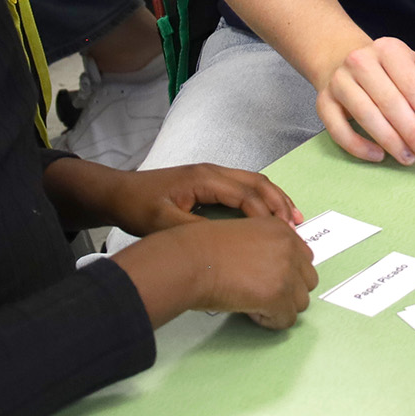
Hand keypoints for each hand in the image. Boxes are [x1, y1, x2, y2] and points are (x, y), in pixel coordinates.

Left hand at [107, 163, 302, 236]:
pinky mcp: (209, 183)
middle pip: (256, 183)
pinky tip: (268, 216)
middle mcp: (213, 171)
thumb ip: (196, 231)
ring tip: (293, 221)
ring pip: (253, 183)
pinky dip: (261, 200)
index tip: (280, 235)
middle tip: (295, 227)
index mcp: (205, 178)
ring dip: (274, 200)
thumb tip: (228, 243)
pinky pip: (243, 187)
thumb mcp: (164, 224)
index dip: (265, 215)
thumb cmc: (139, 207)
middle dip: (279, 204)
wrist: (119, 193)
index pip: (245, 194)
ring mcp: (212, 175)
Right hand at [169, 217, 317, 329]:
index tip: (266, 279)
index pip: (305, 259)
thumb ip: (267, 247)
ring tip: (252, 300)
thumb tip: (279, 273)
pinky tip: (249, 309)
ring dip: (279, 306)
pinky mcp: (277, 296)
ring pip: (300, 303)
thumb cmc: (205, 249)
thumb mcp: (245, 234)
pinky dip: (269, 320)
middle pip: (308, 281)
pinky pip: (286, 320)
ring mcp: (286, 271)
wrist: (191, 259)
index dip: (286, 274)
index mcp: (281, 229)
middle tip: (260, 292)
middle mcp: (289, 247)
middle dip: (287, 291)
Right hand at [316, 38, 414, 166]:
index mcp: (389, 49)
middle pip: (391, 102)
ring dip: (391, 141)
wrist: (344, 60)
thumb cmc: (389, 69)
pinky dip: (358, 146)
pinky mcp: (324, 101)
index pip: (414, 86)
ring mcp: (339, 81)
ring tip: (408, 157)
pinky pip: (338, 129)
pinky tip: (378, 155)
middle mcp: (361, 61)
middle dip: (414, 133)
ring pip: (366, 115)